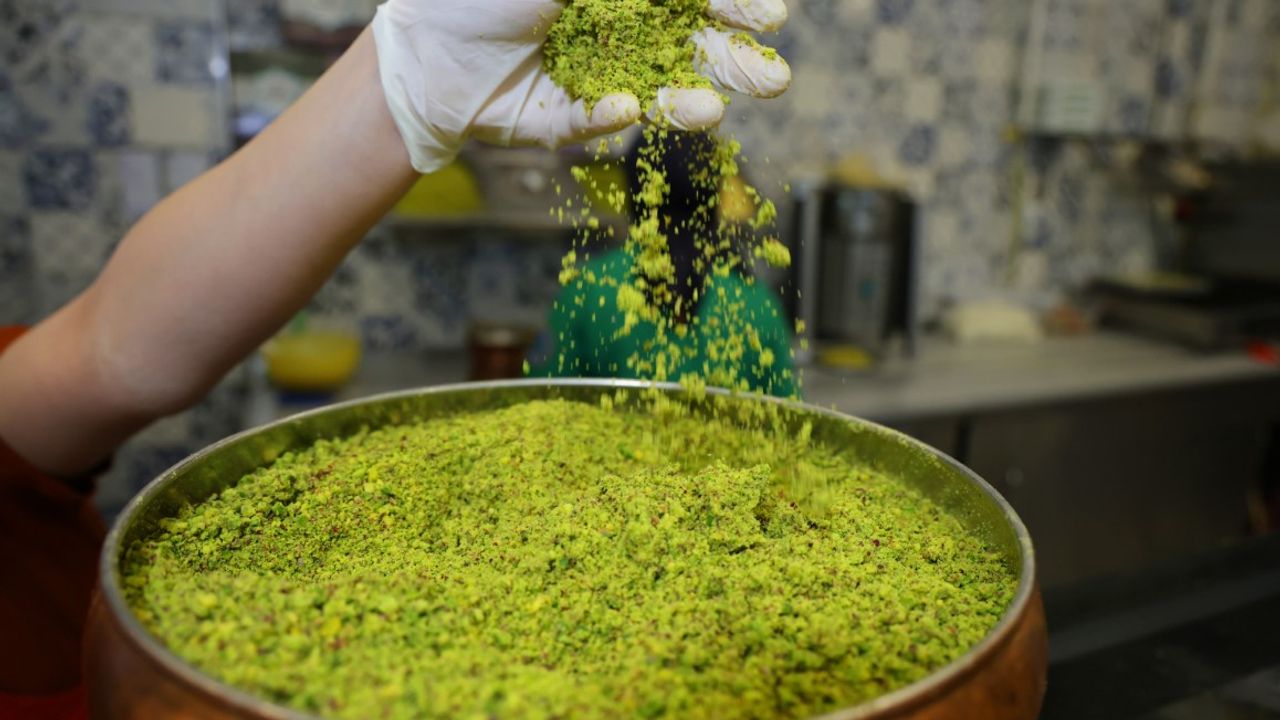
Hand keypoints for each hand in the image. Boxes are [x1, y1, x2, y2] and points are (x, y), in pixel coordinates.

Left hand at [371, 0, 790, 172]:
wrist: (417, 46)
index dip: (733, 4)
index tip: (771, 15)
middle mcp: (614, 31)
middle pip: (689, 47)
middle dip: (732, 61)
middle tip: (773, 76)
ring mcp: (592, 76)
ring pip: (652, 93)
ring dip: (688, 104)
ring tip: (715, 109)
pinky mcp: (562, 120)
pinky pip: (591, 121)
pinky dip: (606, 118)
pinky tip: (624, 110)